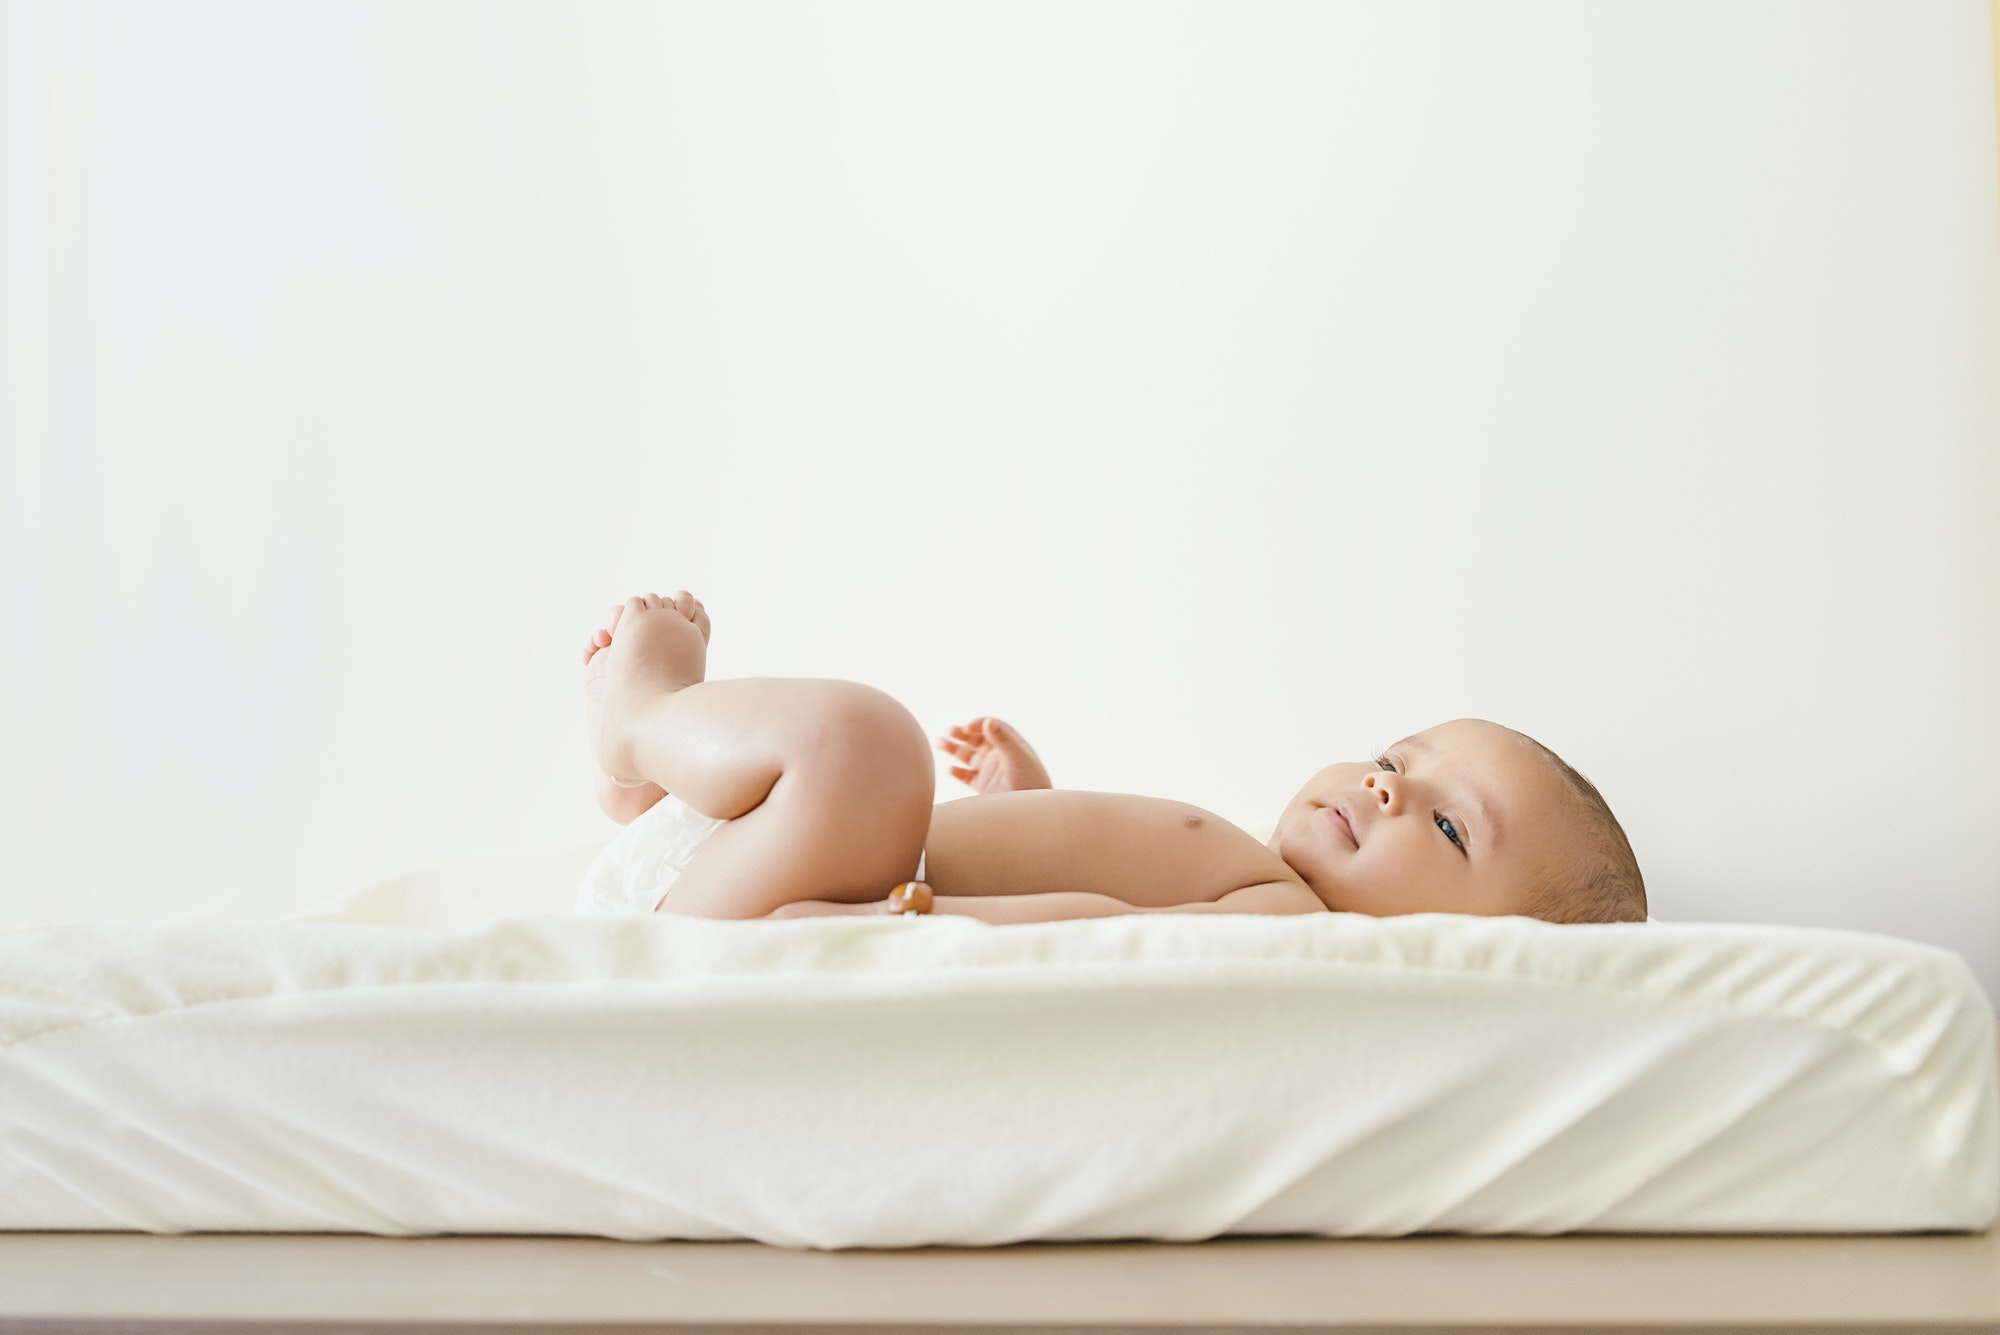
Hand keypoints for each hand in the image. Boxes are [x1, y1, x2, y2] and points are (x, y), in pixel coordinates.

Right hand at [937, 716, 1052, 793]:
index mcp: (1011, 744)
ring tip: (940, 743)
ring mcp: (991, 771)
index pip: (991, 727)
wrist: (1033, 812)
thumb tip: (987, 721)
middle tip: (949, 731)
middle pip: (977, 739)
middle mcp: (999, 755)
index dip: (978, 725)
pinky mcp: (984, 786)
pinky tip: (950, 769)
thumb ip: (1003, 740)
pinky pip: (967, 777)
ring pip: (968, 756)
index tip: (966, 728)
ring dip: (955, 749)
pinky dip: (958, 772)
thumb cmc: (1032, 782)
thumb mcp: (1018, 758)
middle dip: (962, 734)